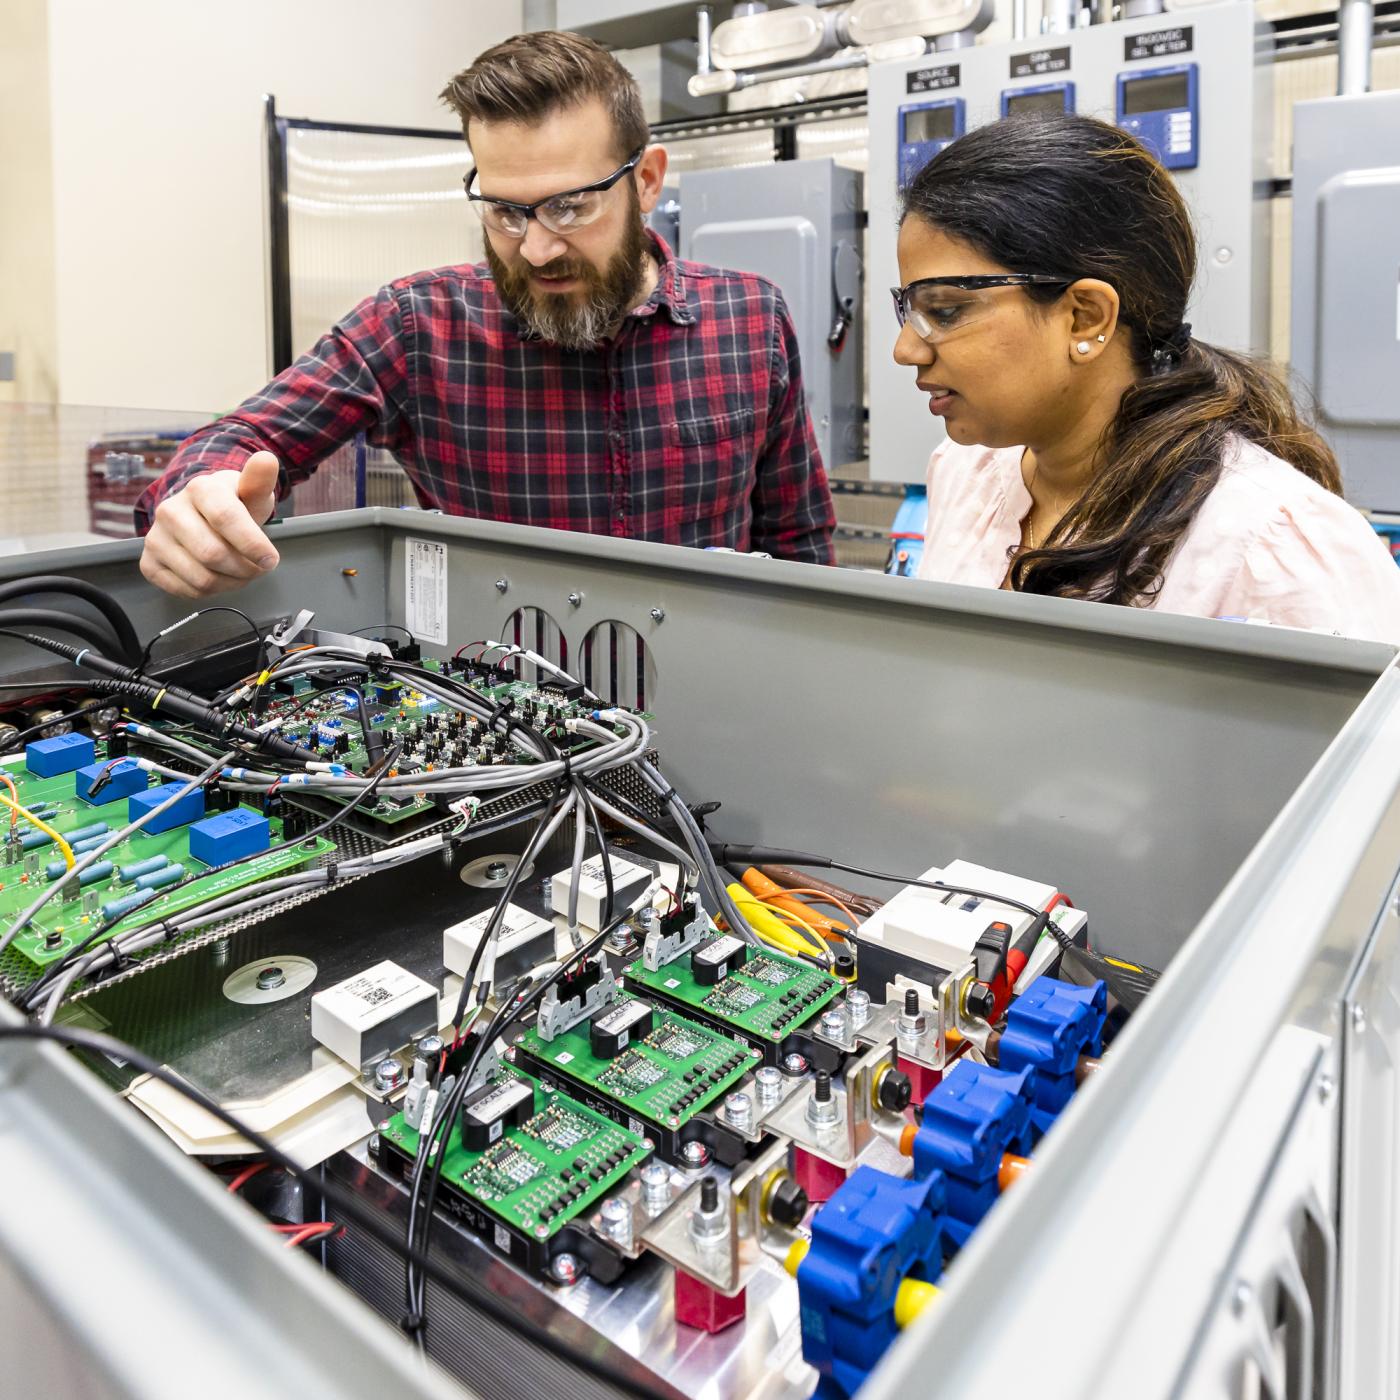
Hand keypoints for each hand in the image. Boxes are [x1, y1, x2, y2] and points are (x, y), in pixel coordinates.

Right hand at [139, 451, 280, 597]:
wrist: (201, 515)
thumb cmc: (232, 505)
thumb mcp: (251, 491)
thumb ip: (260, 480)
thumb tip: (267, 460)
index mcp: (199, 489)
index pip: (226, 519)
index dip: (253, 545)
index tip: (271, 559)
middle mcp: (170, 510)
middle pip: (214, 554)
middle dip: (245, 569)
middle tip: (258, 567)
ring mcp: (156, 537)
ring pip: (202, 578)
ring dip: (231, 583)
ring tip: (240, 571)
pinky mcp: (149, 562)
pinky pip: (186, 590)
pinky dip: (210, 591)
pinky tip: (217, 575)